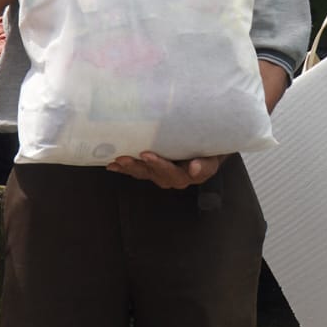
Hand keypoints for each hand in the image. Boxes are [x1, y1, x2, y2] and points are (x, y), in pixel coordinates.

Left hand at [106, 152, 224, 188]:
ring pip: (146, 173)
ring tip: (120, 160)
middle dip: (150, 166)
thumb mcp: (214, 155)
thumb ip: (206, 163)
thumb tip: (194, 168)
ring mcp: (161, 175)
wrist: (206, 148)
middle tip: (141, 155)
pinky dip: (124, 168)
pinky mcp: (151, 170)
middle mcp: (175, 178)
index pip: (179, 173)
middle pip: (160, 175)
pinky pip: (137, 171)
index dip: (169, 167)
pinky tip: (111, 165)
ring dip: (132, 167)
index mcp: (192, 175)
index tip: (160, 161)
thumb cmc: (211, 149)